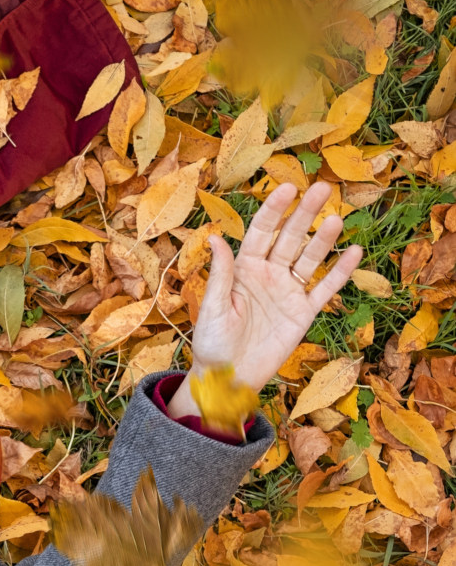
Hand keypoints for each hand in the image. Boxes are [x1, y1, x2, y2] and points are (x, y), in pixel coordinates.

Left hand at [169, 181, 362, 419]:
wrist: (228, 378)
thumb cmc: (212, 343)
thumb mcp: (213, 307)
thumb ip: (220, 273)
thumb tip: (216, 237)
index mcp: (243, 269)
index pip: (261, 232)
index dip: (274, 210)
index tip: (287, 187)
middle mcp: (268, 275)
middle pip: (290, 239)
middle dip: (304, 214)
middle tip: (323, 189)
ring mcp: (288, 292)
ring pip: (310, 259)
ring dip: (323, 240)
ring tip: (337, 219)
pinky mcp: (303, 313)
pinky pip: (325, 289)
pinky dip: (340, 273)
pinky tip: (353, 253)